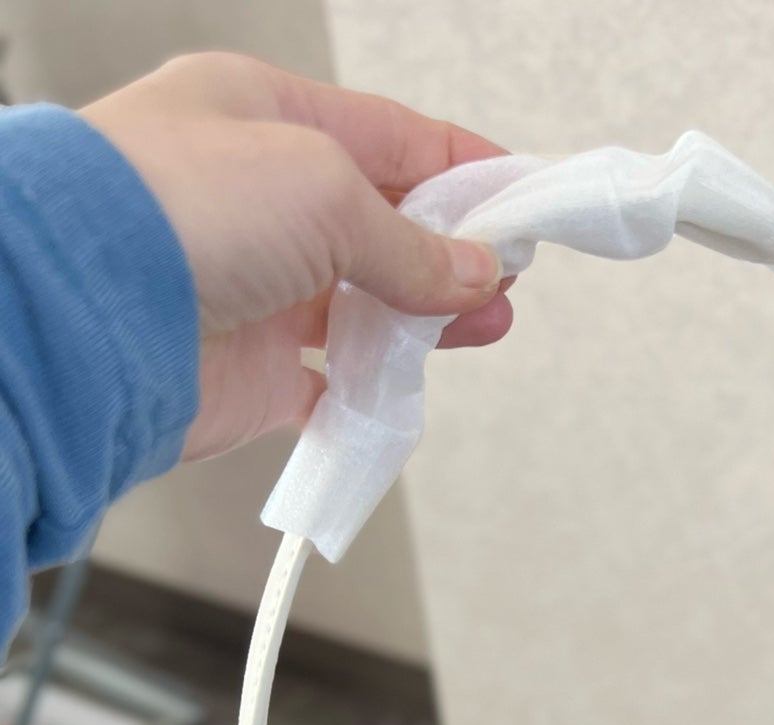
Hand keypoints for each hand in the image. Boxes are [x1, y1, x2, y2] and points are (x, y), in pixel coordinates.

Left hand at [82, 53, 512, 459]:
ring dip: (426, 324)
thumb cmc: (178, 209)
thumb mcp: (326, 190)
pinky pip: (329, 387)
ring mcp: (253, 289)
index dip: (463, 172)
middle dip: (452, 255)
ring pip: (363, 309)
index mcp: (263, 120)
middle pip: (381, 228)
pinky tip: (409, 390)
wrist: (91, 313)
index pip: (390, 139)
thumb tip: (473, 273)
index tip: (522, 204)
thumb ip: (412, 242)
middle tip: (507, 279)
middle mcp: (256, 203)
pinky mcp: (249, 372)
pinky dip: (372, 394)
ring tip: (481, 330)